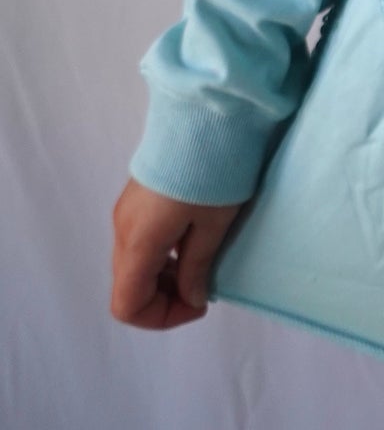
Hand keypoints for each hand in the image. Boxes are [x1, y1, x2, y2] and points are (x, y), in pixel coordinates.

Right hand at [110, 178, 245, 330]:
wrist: (207, 112)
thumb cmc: (214, 170)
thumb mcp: (214, 224)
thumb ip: (197, 267)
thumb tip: (191, 297)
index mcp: (138, 243)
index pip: (126, 306)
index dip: (161, 317)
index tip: (199, 302)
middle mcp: (123, 229)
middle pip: (128, 286)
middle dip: (163, 297)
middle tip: (203, 286)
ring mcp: (127, 210)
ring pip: (134, 264)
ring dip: (163, 275)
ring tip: (202, 262)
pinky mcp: (138, 196)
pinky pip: (140, 240)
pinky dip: (161, 254)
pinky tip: (192, 238)